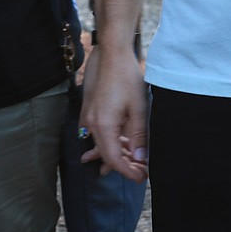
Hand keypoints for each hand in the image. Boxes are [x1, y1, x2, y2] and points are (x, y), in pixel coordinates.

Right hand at [82, 44, 148, 182]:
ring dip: (118, 153)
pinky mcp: (90, 111)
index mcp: (103, 126)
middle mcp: (91, 125)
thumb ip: (138, 136)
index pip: (113, 159)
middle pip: (107, 154)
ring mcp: (88, 118)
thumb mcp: (138, 108)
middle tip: (142, 170)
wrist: (112, 54)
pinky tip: (120, 145)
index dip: (127, 171)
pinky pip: (99, 133)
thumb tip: (140, 159)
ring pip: (103, 144)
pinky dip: (111, 140)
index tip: (141, 177)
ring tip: (132, 164)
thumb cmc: (126, 77)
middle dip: (124, 165)